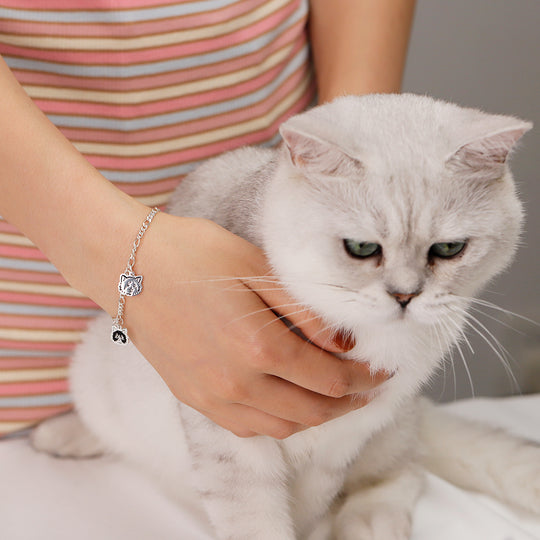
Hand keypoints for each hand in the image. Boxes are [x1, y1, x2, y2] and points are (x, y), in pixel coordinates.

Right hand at [124, 212, 387, 438]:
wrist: (129, 266)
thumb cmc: (192, 254)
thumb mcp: (256, 267)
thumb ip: (302, 310)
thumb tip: (341, 343)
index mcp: (259, 346)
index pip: (330, 379)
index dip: (364, 378)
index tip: (382, 370)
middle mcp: (238, 382)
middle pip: (313, 410)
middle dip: (350, 402)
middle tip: (371, 387)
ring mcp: (213, 396)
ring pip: (283, 427)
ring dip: (318, 417)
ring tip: (337, 399)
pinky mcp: (194, 398)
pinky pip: (247, 428)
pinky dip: (280, 423)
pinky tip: (290, 405)